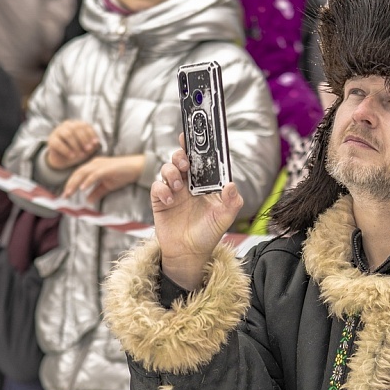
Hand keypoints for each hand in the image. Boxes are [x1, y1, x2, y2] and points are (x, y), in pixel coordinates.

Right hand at [46, 120, 100, 169]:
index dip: (91, 134)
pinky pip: (58, 143)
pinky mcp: (51, 140)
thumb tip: (96, 143)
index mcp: (77, 124)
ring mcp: (58, 131)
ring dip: (76, 145)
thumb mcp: (86, 148)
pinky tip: (72, 156)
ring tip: (80, 154)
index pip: (85, 125)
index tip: (95, 143)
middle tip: (88, 149)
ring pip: (68, 134)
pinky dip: (66, 150)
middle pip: (76, 128)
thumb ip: (91, 145)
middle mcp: (67, 125)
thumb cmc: (76, 151)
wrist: (63, 159)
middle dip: (84, 139)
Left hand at [63, 153, 144, 202]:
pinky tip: (83, 189)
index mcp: (93, 166)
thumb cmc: (123, 174)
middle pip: (78, 172)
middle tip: (64, 196)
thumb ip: (97, 192)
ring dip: (75, 183)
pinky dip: (88, 181)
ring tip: (70, 193)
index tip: (65, 194)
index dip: (71, 183)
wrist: (137, 167)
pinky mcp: (107, 168)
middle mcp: (94, 163)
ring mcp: (101, 165)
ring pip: (83, 173)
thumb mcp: (107, 185)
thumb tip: (88, 201)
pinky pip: (95, 174)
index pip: (78, 174)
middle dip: (70, 184)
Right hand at [152, 141, 243, 290]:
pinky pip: (157, 187)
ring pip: (167, 169)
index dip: (197, 146)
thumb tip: (232, 185)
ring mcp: (173, 191)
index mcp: (204, 183)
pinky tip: (171, 200)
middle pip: (180, 159)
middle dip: (180, 156)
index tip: (194, 135)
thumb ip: (232, 201)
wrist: (189, 254)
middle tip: (185, 164)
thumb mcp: (225, 218)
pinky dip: (162, 189)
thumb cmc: (208, 233)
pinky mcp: (160, 200)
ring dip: (171, 173)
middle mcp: (188, 184)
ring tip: (179, 186)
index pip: (201, 160)